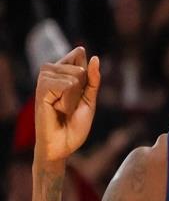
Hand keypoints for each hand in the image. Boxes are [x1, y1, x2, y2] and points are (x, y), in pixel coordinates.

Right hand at [34, 46, 100, 161]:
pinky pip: (66, 84)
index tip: (79, 93)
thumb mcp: (90, 100)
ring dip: (74, 96)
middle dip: (81, 90)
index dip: (86, 75)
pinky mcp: (40, 90)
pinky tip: (57, 109)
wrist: (63, 145)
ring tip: (63, 108)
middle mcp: (51, 73)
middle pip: (80, 68)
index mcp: (62, 72)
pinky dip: (68, 100)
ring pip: (74, 76)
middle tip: (69, 106)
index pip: (78, 56)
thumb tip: (95, 58)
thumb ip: (93, 79)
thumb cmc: (75, 124)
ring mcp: (44, 80)